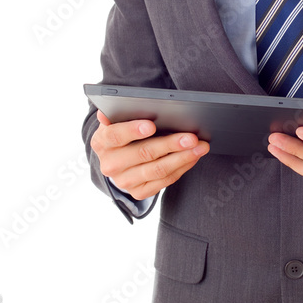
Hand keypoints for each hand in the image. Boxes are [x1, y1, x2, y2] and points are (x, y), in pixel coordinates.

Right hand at [90, 111, 208, 200]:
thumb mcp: (117, 121)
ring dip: (183, 157)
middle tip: (191, 137)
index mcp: (102, 142)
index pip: (115, 135)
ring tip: (200, 147)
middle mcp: (110, 165)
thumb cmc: (123, 133)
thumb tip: (111, 109)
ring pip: (157, 170)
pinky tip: (193, 157)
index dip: (132, 130)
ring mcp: (124, 181)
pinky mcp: (138, 192)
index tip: (151, 125)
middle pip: (143, 154)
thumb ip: (120, 114)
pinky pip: (164, 181)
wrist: (118, 159)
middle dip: (170, 144)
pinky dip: (182, 168)